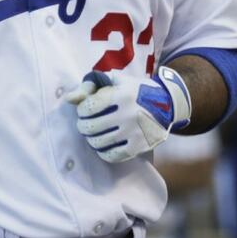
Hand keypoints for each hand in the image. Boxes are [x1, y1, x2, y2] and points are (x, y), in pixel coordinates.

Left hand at [64, 67, 192, 163]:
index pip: (87, 107)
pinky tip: (104, 145)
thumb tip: (68, 99)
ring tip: (94, 134)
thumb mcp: (116, 81)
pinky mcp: (139, 146)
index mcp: (121, 95)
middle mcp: (128, 114)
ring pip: (99, 143)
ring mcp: (134, 132)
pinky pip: (112, 156)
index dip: (81, 110)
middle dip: (83, 126)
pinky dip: (103, 152)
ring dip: (91, 139)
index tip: (85, 110)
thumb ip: (90, 87)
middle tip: (86, 124)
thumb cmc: (135, 90)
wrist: (167, 104)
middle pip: (91, 127)